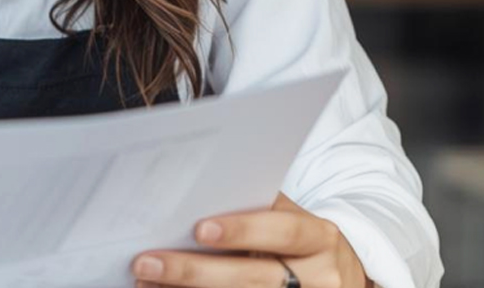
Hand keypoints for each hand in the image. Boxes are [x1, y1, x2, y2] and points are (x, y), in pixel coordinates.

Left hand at [131, 193, 369, 287]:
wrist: (338, 276)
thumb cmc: (298, 240)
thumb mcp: (289, 220)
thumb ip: (253, 210)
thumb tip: (185, 203)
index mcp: (320, 238)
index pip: (283, 231)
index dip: (243, 230)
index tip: (198, 229)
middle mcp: (320, 277)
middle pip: (254, 278)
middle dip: (195, 272)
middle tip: (146, 263)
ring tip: (146, 283)